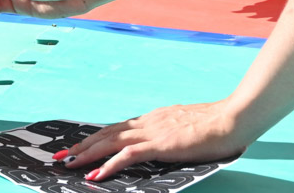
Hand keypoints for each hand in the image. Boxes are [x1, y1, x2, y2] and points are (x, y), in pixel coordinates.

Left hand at [55, 101, 247, 182]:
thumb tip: (164, 143)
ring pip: (110, 142)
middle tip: (62, 155)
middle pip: (106, 133)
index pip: (117, 128)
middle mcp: (147, 122)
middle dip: (82, 144)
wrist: (231, 118)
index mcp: (152, 119)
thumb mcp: (185, 127)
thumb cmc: (216, 125)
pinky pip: (128, 155)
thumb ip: (170, 133)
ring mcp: (152, 132)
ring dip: (88, 153)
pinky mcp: (160, 145)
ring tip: (70, 163)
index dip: (96, 137)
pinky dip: (109, 164)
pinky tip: (97, 174)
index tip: (80, 144)